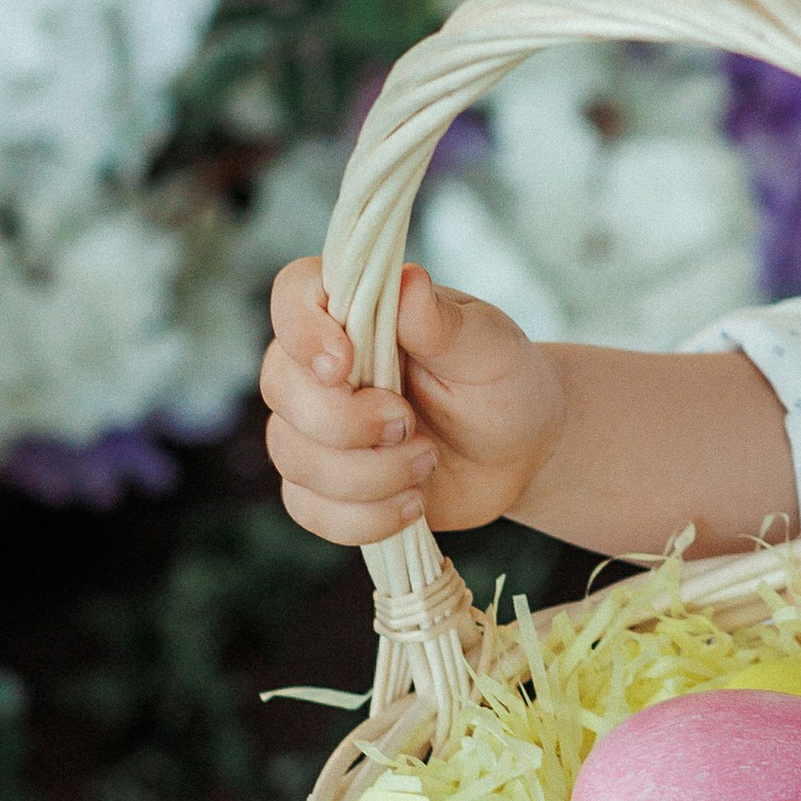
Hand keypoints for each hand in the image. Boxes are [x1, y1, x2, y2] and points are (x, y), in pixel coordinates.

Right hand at [261, 255, 566, 546]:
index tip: (345, 364)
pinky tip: (413, 504)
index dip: (303, 331)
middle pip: (282, 388)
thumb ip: (442, 321)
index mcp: (354, 312)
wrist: (519, 450)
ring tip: (427, 462)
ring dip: (367, 475)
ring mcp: (314, 427)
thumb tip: (408, 282)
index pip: (293, 296)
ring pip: (294, 456)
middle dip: (347, 422)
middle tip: (409, 425)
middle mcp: (319, 366)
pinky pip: (309, 509)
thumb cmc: (501, 381)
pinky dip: (364, 518)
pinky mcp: (324, 485)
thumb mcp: (487, 346)